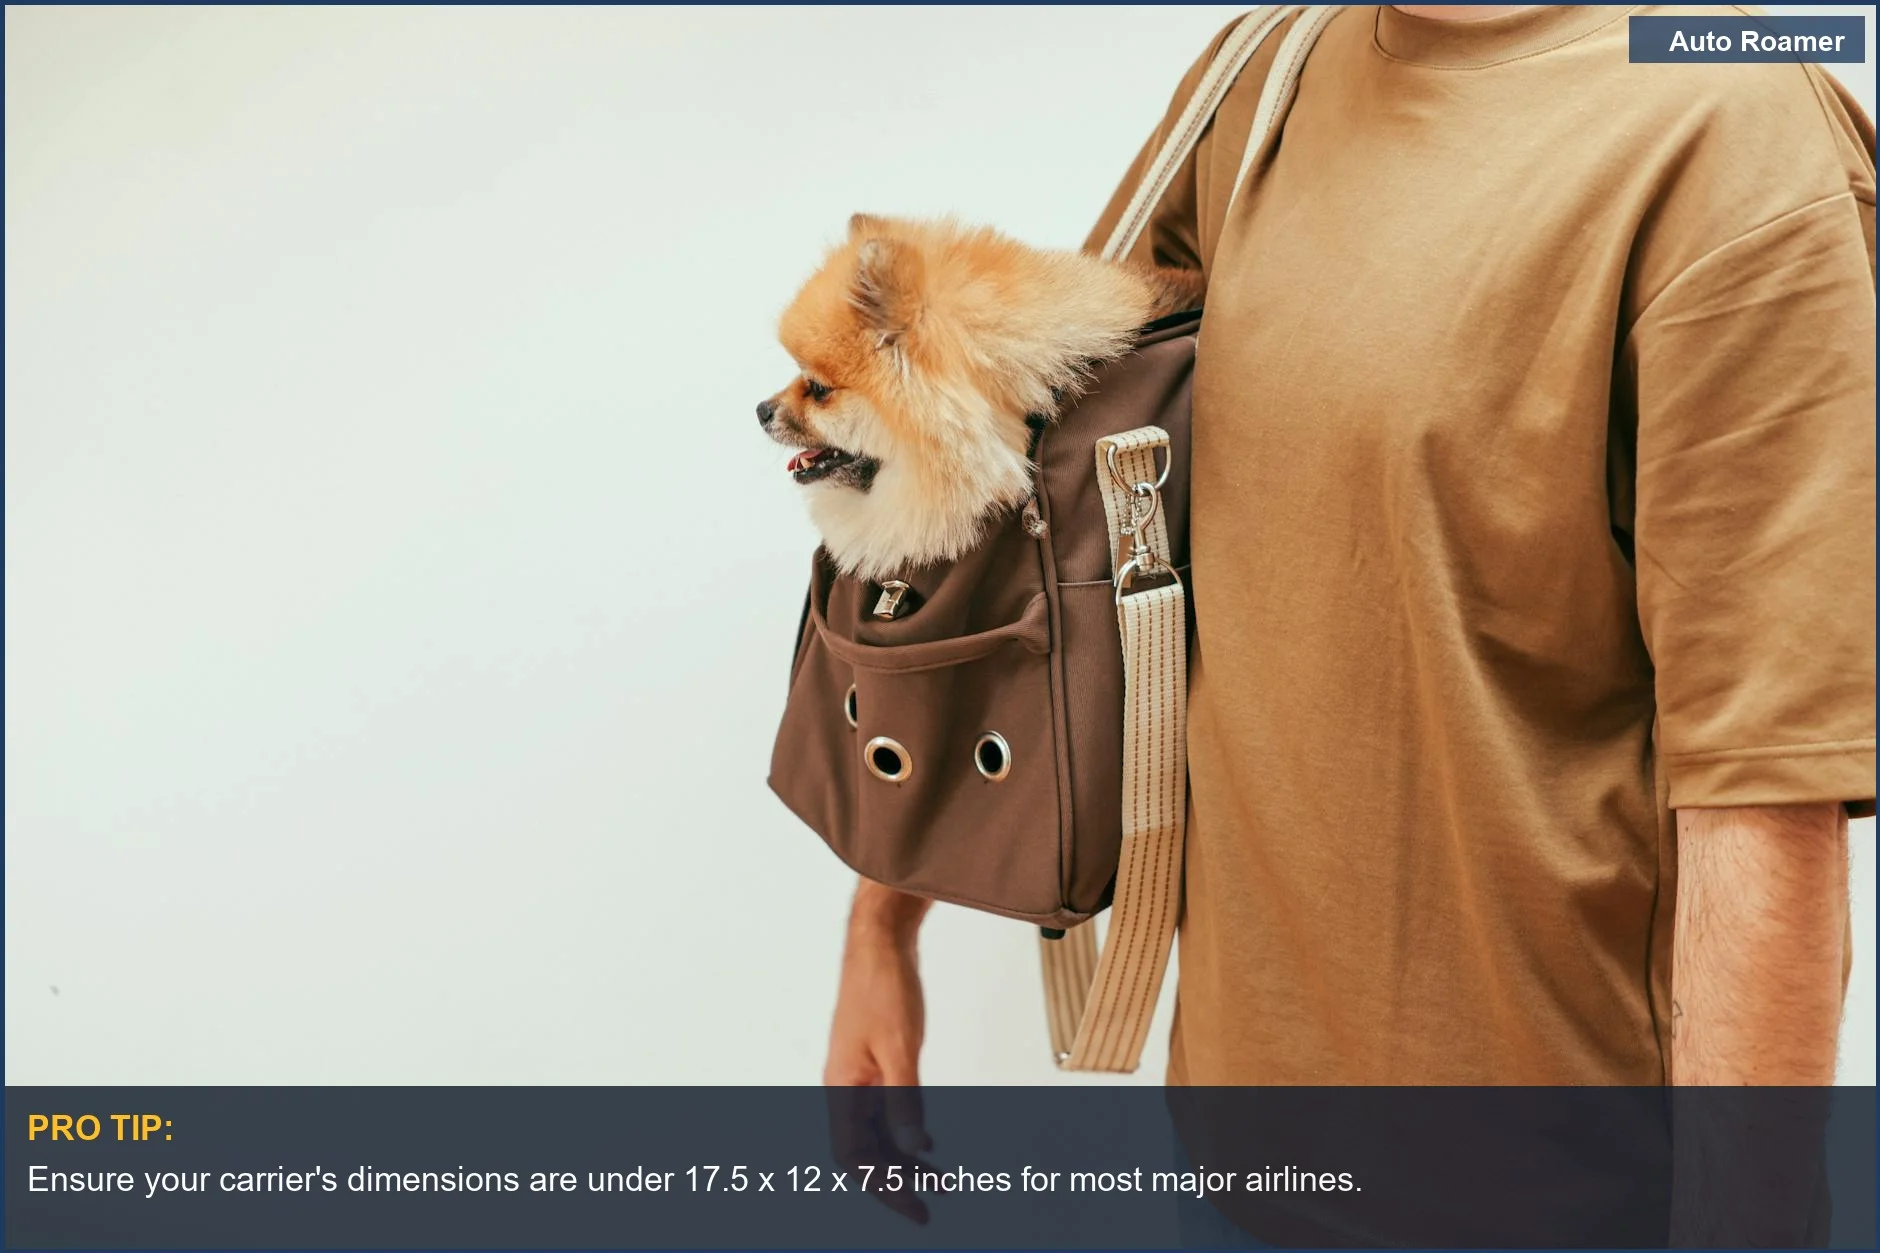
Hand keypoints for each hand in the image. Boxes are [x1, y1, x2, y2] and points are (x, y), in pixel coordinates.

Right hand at [824, 879, 932, 1223]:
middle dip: (897, 1180)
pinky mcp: (876, 1060)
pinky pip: (887, 1109)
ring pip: (879, 1130)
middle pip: (867, 1149)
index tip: (913, 1205)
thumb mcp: (900, 1048)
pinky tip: (927, 1142)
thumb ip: (906, 1100)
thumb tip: (913, 1149)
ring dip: (906, 1157)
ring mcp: (860, 1073)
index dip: (882, 1185)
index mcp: (842, 1087)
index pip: (854, 1156)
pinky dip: (907, 1129)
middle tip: (931, 1204)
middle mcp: (846, 1085)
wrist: (881, 942)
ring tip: (940, 1179)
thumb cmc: (882, 986)